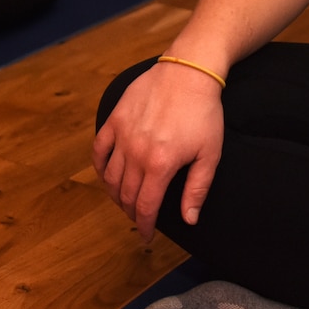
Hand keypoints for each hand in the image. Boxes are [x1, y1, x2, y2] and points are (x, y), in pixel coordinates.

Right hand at [91, 60, 225, 240]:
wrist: (188, 72)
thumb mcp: (210, 154)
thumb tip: (188, 220)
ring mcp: (122, 135)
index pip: (145, 206)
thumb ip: (197, 189)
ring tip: (125, 200)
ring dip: (115, 194)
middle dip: (131, 212)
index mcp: (161, 164)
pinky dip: (99, 167)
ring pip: (110, 176)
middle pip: (126, 194)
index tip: (146, 236)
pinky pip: (99, 149)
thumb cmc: (204, 113)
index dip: (144, 225)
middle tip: (138, 218)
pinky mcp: (114, 119)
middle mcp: (136, 152)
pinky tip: (107, 175)